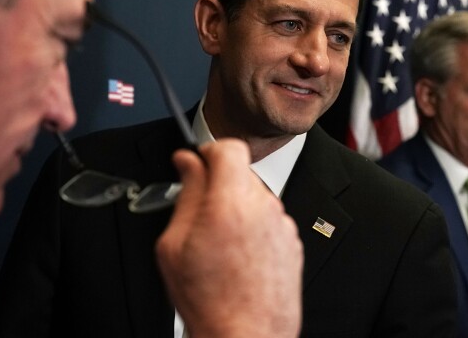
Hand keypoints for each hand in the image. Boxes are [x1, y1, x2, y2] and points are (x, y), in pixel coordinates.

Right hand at [156, 139, 302, 337]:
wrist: (246, 336)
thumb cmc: (210, 300)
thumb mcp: (175, 244)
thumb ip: (185, 193)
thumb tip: (187, 163)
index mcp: (230, 202)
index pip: (229, 148)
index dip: (210, 151)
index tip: (199, 164)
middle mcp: (263, 207)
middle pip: (241, 173)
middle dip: (219, 185)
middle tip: (200, 213)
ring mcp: (282, 225)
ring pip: (255, 197)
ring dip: (236, 207)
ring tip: (219, 244)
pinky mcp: (292, 241)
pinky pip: (268, 219)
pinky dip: (253, 227)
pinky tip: (238, 256)